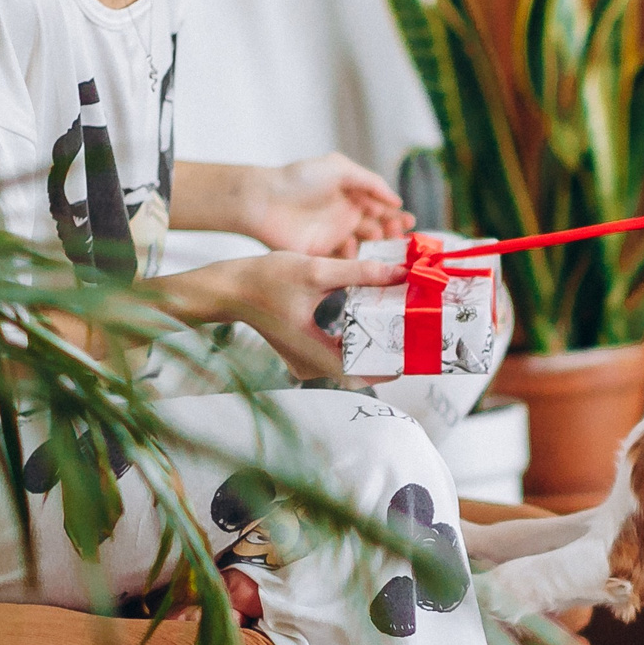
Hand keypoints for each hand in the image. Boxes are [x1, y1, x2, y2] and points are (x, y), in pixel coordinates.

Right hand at [161, 251, 404, 379]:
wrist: (228, 288)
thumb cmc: (265, 279)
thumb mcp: (316, 271)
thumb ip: (360, 272)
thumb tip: (401, 274)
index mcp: (315, 354)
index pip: (365, 373)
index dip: (394, 365)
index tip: (415, 349)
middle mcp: (310, 367)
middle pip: (360, 369)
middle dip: (387, 353)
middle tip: (412, 333)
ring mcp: (304, 363)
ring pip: (348, 362)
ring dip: (372, 345)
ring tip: (398, 325)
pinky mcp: (301, 354)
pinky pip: (335, 354)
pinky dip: (355, 340)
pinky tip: (369, 320)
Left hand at [253, 154, 412, 256]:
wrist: (263, 200)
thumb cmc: (299, 179)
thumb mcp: (340, 168)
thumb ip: (371, 182)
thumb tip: (396, 200)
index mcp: (351, 195)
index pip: (382, 208)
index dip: (397, 216)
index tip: (409, 224)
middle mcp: (345, 216)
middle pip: (378, 229)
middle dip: (393, 234)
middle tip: (401, 239)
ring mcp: (334, 236)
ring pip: (365, 247)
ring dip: (379, 250)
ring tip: (386, 250)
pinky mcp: (321, 254)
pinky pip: (345, 262)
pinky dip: (357, 263)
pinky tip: (362, 260)